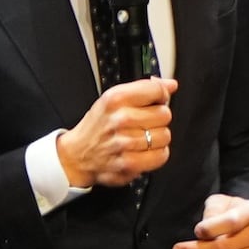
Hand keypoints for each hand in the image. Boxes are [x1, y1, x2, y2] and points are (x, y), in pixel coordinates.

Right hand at [61, 75, 172, 189]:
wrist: (77, 155)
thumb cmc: (97, 126)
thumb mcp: (113, 99)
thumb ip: (144, 89)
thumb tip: (171, 85)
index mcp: (116, 99)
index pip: (157, 90)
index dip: (160, 96)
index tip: (155, 102)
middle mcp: (121, 119)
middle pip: (165, 114)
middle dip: (158, 119)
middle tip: (144, 123)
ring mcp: (125, 142)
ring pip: (165, 136)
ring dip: (157, 138)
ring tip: (141, 138)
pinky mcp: (129, 163)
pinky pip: (161, 155)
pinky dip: (156, 155)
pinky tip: (143, 151)